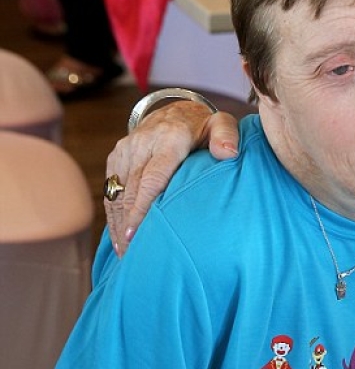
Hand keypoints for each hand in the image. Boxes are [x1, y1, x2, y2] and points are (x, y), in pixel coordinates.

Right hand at [105, 105, 239, 254]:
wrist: (174, 112)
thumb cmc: (204, 127)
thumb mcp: (221, 125)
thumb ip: (227, 136)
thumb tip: (228, 153)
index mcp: (168, 140)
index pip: (152, 178)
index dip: (142, 208)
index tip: (136, 235)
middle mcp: (141, 144)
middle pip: (131, 191)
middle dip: (129, 225)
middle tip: (132, 256)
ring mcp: (125, 150)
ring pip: (117, 193)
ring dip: (118, 225)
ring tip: (124, 255)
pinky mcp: (116, 157)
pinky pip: (111, 190)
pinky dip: (113, 216)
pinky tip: (118, 241)